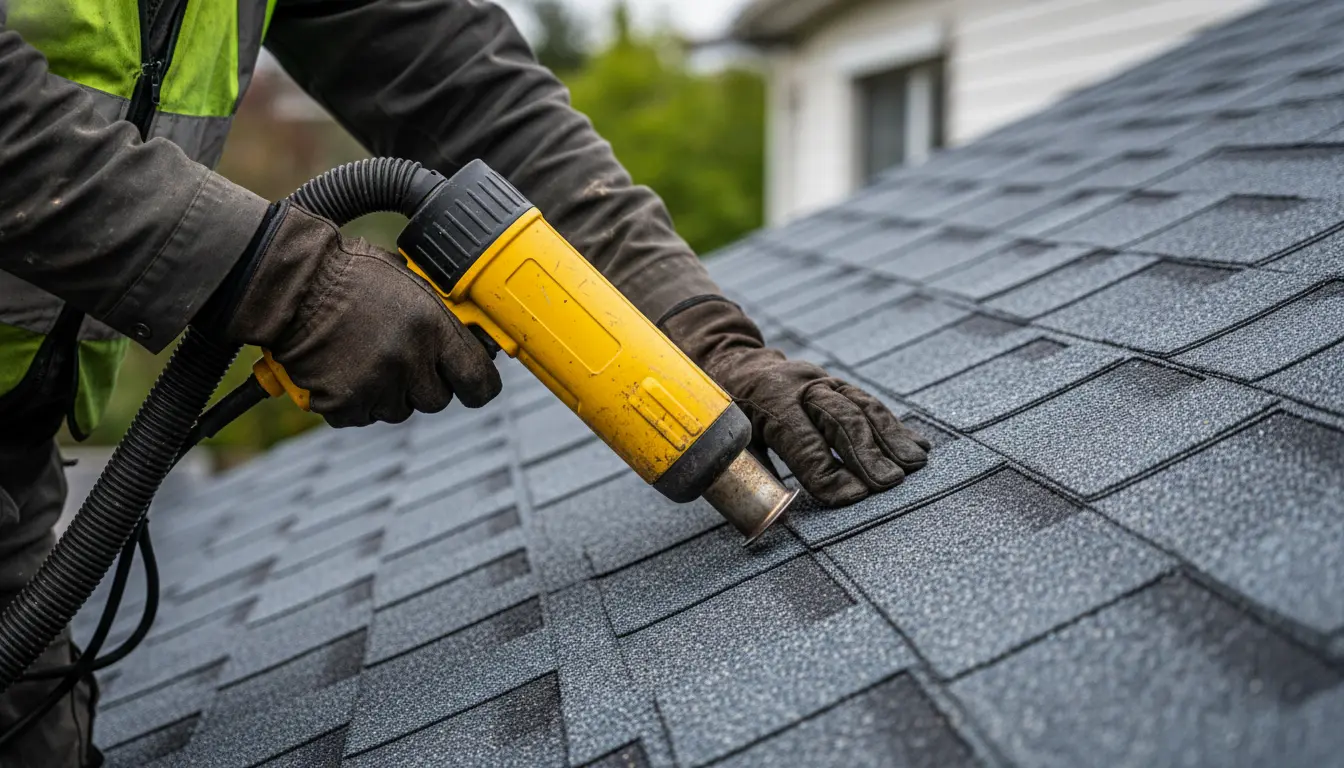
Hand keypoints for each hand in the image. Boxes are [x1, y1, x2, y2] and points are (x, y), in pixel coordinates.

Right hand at [206, 202, 500, 426]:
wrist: (290, 283)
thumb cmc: (349, 274)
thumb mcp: (410, 283)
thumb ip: (441, 318)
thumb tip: (471, 338)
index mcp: (432, 328)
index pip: (479, 381)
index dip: (478, 386)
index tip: (473, 385)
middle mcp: (409, 361)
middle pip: (437, 399)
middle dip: (424, 383)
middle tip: (400, 357)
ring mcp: (375, 385)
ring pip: (399, 409)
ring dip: (388, 391)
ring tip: (364, 354)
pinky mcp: (343, 404)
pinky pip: (362, 415)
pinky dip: (354, 399)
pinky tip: (342, 367)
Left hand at [663, 298, 929, 505]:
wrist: (729, 359)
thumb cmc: (724, 411)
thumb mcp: (725, 439)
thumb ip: (750, 474)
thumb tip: (773, 520)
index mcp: (767, 400)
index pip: (802, 441)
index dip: (827, 472)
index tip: (853, 499)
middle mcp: (799, 385)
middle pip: (841, 419)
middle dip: (868, 454)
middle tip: (889, 485)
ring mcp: (822, 380)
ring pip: (863, 407)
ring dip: (891, 438)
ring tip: (915, 465)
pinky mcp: (837, 383)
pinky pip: (869, 403)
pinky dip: (894, 426)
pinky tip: (917, 444)